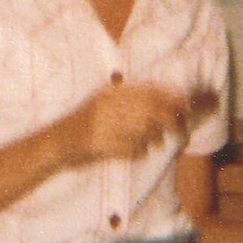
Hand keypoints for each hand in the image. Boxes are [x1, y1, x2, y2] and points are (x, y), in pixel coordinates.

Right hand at [65, 82, 189, 160]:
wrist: (57, 142)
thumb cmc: (85, 121)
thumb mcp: (104, 100)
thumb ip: (129, 94)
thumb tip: (166, 93)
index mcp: (110, 93)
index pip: (148, 91)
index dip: (171, 97)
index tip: (185, 103)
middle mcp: (109, 106)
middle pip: (151, 111)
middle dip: (171, 120)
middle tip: (180, 127)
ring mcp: (105, 126)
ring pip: (145, 132)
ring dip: (154, 138)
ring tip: (152, 140)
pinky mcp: (102, 146)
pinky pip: (133, 149)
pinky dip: (140, 151)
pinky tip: (135, 150)